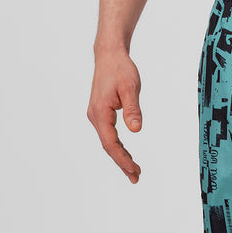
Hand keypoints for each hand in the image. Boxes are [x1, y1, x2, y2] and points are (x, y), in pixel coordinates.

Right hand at [87, 51, 142, 182]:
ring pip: (108, 141)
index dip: (122, 158)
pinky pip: (108, 134)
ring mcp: (96, 115)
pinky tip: (125, 152)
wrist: (109, 55)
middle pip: (108, 146)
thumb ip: (133, 109)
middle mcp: (95, 116)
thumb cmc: (120, 69)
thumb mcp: (130, 87)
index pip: (110, 142)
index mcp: (100, 112)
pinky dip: (117, 145)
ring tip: (133, 170)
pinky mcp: (100, 112)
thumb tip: (136, 130)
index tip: (134, 170)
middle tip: (136, 177)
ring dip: (120, 155)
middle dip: (121, 162)